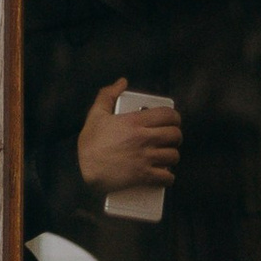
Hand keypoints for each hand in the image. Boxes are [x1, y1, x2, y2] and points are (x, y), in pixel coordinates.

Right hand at [78, 77, 183, 195]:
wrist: (86, 170)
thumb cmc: (90, 143)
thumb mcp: (96, 115)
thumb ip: (108, 95)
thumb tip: (121, 82)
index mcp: (135, 122)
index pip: (168, 115)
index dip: (174, 118)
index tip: (172, 122)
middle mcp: (144, 138)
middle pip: (175, 135)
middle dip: (175, 137)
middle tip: (169, 139)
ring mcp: (145, 158)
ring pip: (173, 156)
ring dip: (171, 156)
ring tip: (165, 157)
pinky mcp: (144, 176)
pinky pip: (166, 177)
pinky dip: (168, 177)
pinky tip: (163, 174)